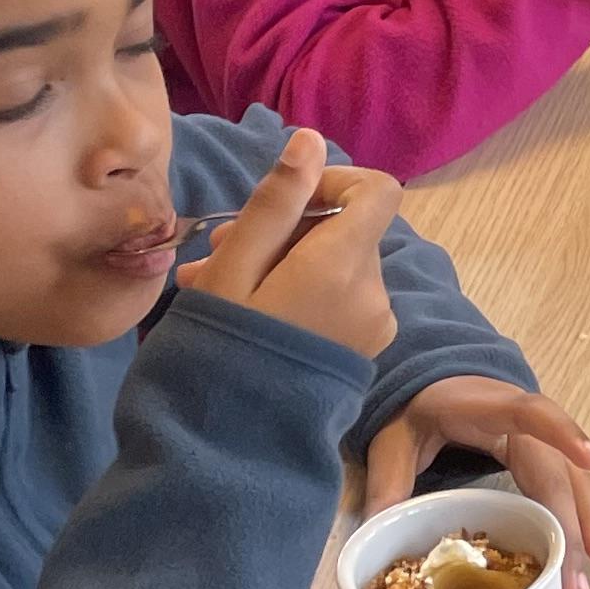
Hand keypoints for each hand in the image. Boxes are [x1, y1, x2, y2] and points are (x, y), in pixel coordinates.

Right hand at [181, 128, 399, 363]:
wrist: (230, 449)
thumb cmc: (222, 349)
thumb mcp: (236, 268)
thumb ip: (276, 202)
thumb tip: (310, 139)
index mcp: (345, 265)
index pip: (378, 191)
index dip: (334, 181)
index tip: (285, 199)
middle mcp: (373, 293)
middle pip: (346, 232)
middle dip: (284, 231)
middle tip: (216, 252)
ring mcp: (372, 328)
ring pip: (332, 269)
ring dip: (279, 264)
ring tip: (211, 284)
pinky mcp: (360, 354)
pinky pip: (334, 304)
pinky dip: (295, 295)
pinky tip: (242, 311)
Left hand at [361, 378, 589, 588]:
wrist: (429, 382)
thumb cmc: (417, 407)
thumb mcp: (394, 437)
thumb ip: (388, 479)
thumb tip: (376, 532)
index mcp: (490, 406)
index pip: (534, 414)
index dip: (564, 434)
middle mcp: (525, 424)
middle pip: (558, 472)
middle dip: (571, 527)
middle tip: (572, 583)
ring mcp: (538, 441)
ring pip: (573, 484)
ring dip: (585, 530)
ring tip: (588, 578)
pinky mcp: (539, 459)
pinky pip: (566, 490)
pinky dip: (578, 523)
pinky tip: (587, 558)